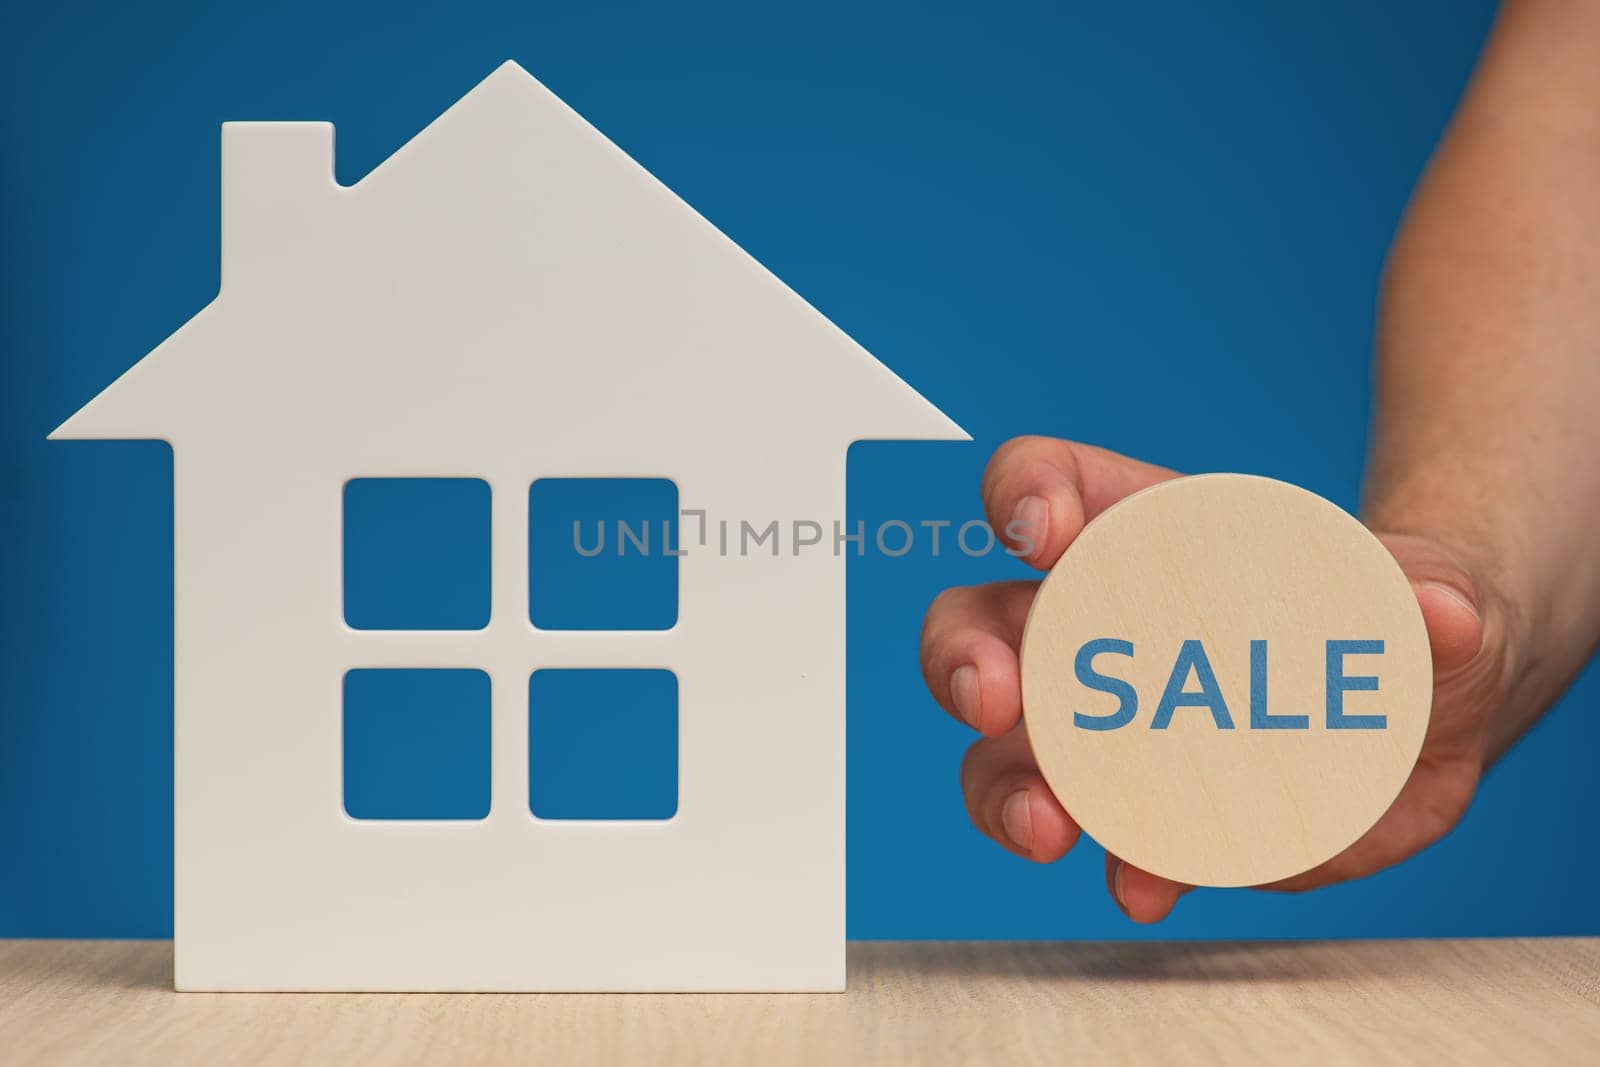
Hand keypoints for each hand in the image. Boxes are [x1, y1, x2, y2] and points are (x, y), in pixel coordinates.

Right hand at [919, 436, 1513, 920]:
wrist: (1430, 713)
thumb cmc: (1397, 614)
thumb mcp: (1429, 585)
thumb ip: (1436, 591)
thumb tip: (1440, 611)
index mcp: (1146, 536)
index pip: (1049, 487)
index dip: (1023, 496)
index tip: (1043, 534)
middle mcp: (1099, 632)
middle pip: (982, 626)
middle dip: (962, 657)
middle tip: (994, 696)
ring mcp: (1114, 733)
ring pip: (1007, 752)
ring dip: (1004, 785)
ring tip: (1043, 824)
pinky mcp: (1158, 818)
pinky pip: (1109, 845)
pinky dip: (1119, 867)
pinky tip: (1144, 885)